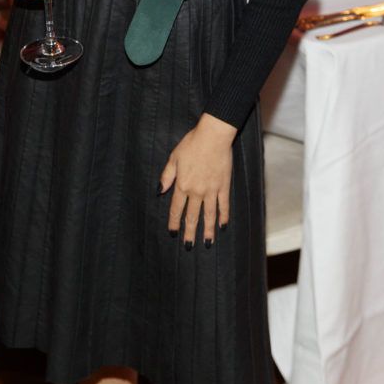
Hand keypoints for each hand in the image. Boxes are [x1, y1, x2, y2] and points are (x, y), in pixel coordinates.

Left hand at [159, 113, 236, 247]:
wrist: (213, 136)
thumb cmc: (191, 144)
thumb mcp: (173, 158)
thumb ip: (167, 176)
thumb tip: (159, 191)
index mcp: (182, 185)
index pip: (176, 209)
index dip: (174, 222)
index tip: (173, 233)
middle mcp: (196, 191)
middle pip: (192, 216)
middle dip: (189, 232)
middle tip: (188, 246)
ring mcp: (211, 190)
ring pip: (208, 215)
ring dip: (206, 231)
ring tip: (206, 244)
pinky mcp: (224, 186)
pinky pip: (223, 205)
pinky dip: (223, 216)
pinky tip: (222, 226)